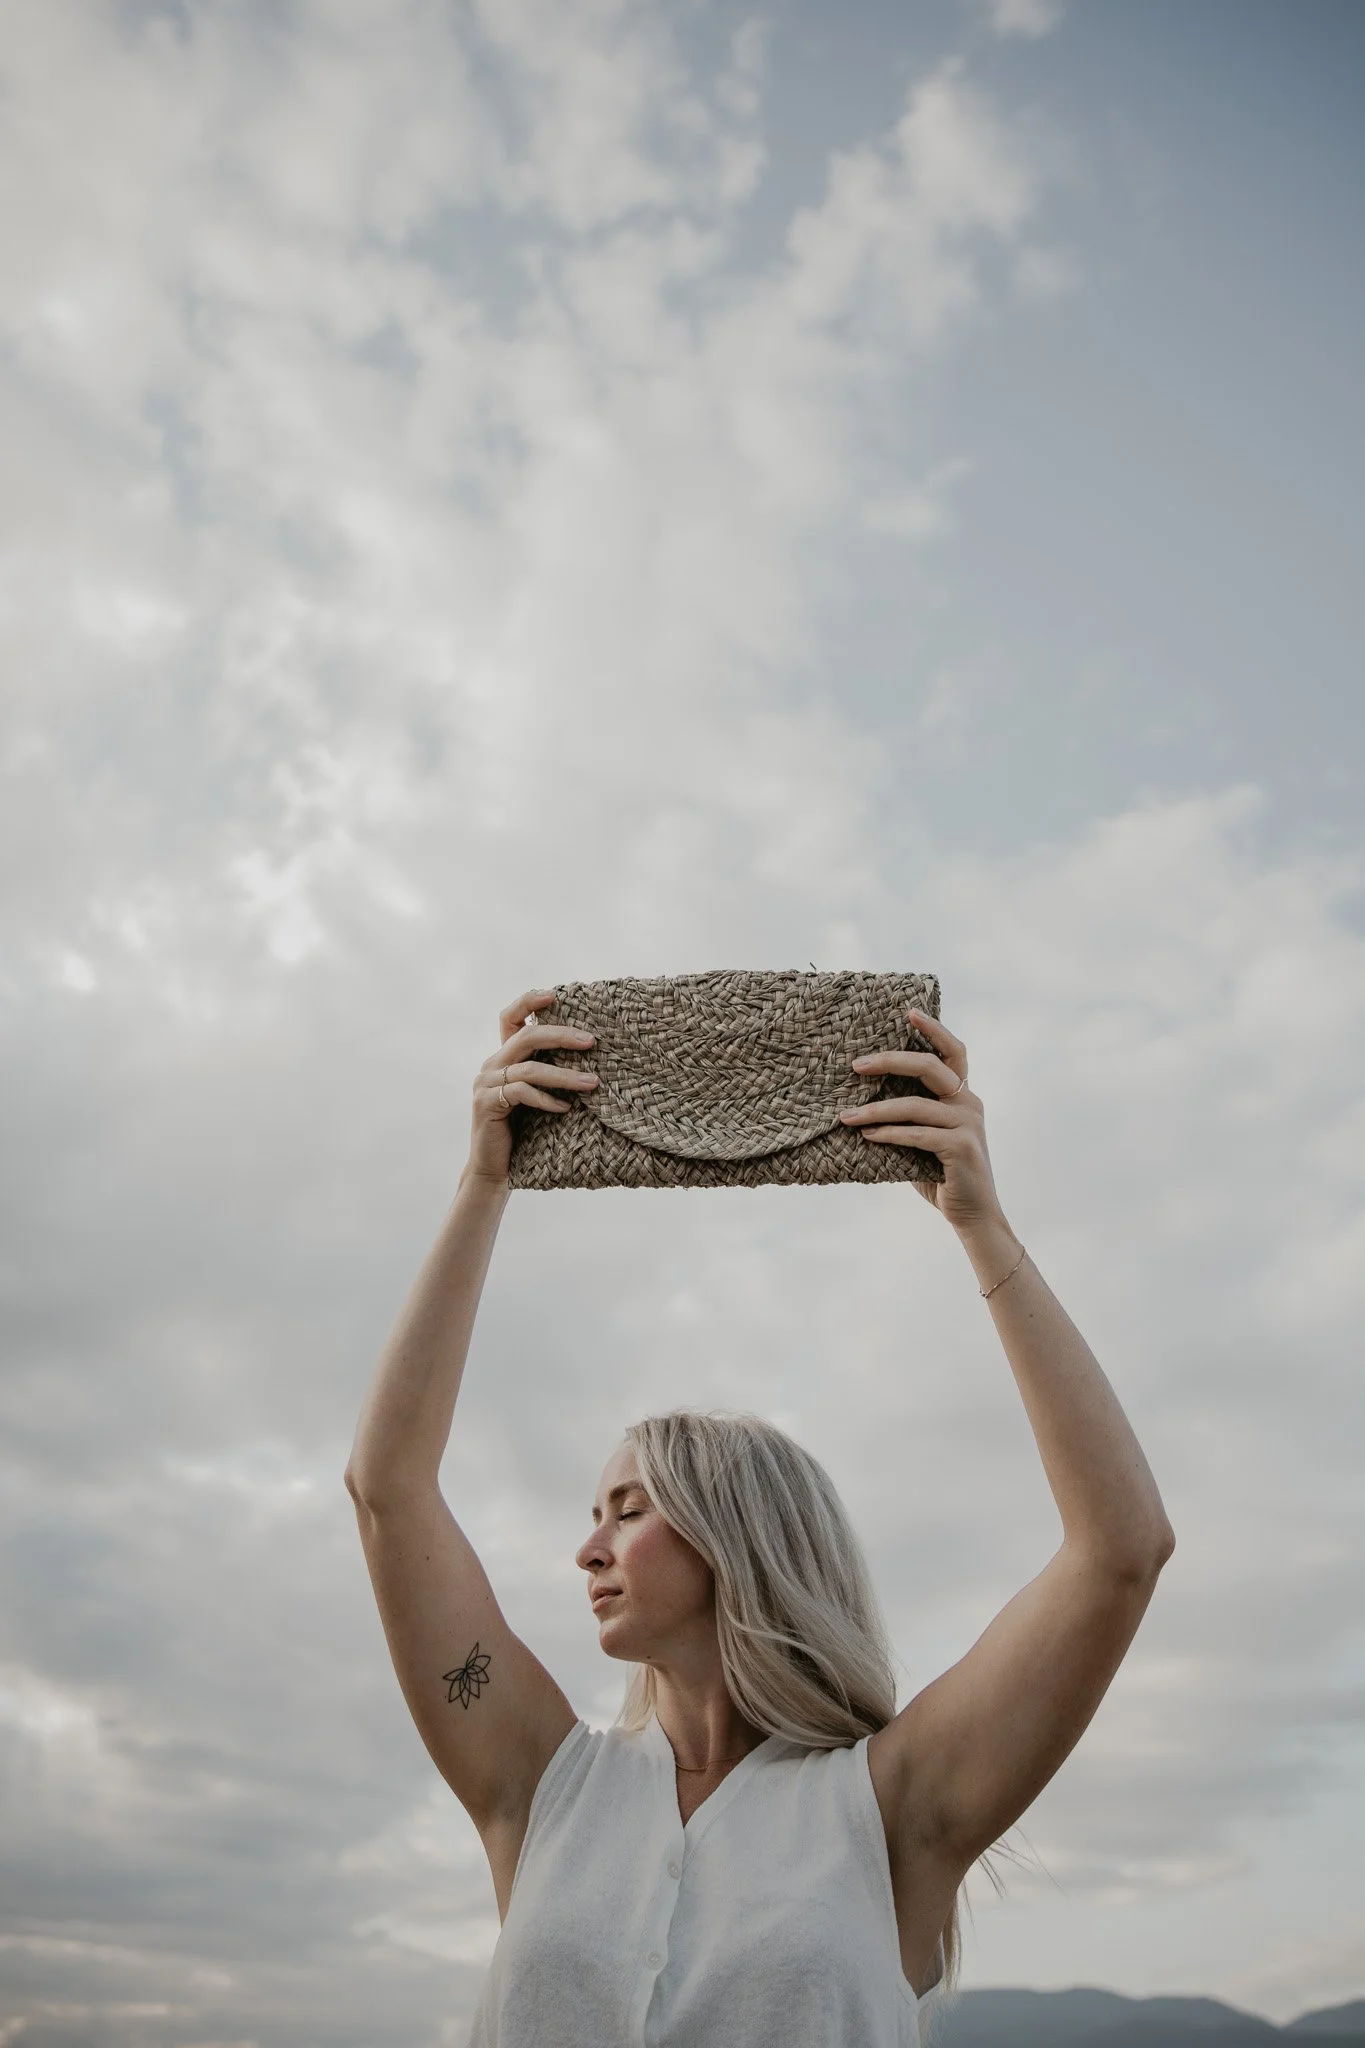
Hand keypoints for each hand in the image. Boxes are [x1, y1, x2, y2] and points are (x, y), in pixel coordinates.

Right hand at [465, 989, 599, 1185]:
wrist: (494, 1169)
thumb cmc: (523, 1133)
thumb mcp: (536, 1095)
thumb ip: (547, 1072)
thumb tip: (590, 1053)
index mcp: (502, 1057)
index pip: (510, 1018)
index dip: (528, 1002)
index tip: (554, 994)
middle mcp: (491, 1065)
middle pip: (526, 1037)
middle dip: (562, 1035)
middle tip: (591, 1041)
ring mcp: (486, 1084)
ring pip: (530, 1068)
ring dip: (565, 1075)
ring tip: (593, 1083)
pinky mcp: (487, 1104)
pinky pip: (522, 1093)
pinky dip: (547, 1099)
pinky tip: (566, 1108)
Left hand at [838, 1007, 1006, 1234]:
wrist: (972, 1215)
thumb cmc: (940, 1175)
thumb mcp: (922, 1139)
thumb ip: (906, 1117)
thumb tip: (857, 1101)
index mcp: (962, 1095)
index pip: (953, 1051)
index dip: (933, 1029)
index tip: (907, 1012)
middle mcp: (969, 1103)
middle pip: (930, 1067)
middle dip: (890, 1060)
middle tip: (856, 1065)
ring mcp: (968, 1124)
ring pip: (915, 1104)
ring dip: (875, 1110)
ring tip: (845, 1116)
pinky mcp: (962, 1148)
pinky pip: (917, 1134)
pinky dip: (888, 1133)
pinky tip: (867, 1136)